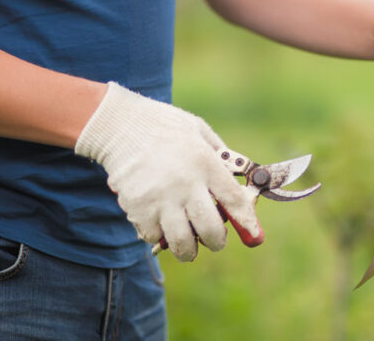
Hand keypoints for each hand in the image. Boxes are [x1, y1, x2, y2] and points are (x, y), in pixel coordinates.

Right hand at [74, 82, 259, 261]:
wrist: (120, 124)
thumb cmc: (164, 126)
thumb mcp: (199, 131)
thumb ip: (220, 157)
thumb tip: (238, 183)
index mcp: (205, 163)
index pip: (233, 200)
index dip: (246, 221)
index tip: (253, 233)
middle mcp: (185, 184)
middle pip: (210, 230)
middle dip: (216, 241)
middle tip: (214, 240)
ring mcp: (160, 199)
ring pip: (182, 243)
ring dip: (188, 248)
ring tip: (188, 244)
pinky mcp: (138, 208)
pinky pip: (153, 237)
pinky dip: (158, 235)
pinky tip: (159, 222)